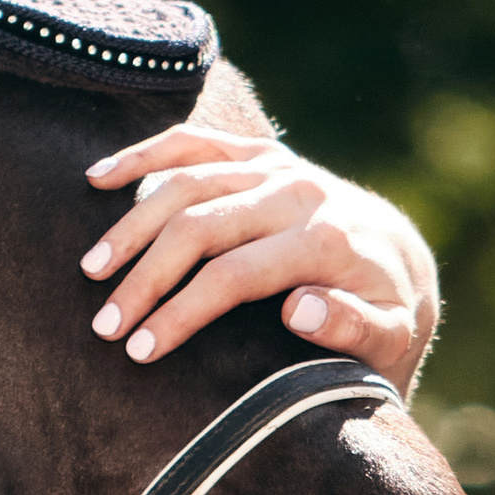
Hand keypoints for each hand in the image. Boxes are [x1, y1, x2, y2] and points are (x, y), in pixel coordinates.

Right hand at [79, 120, 440, 393]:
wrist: (403, 258)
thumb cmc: (389, 312)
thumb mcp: (391, 335)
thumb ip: (354, 327)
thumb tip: (299, 310)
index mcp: (326, 239)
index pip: (235, 274)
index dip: (182, 312)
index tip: (140, 350)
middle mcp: (297, 192)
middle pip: (199, 226)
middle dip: (145, 277)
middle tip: (103, 325)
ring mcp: (276, 165)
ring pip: (185, 182)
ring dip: (131, 225)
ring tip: (91, 270)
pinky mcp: (261, 153)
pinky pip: (193, 143)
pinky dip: (143, 157)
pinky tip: (98, 178)